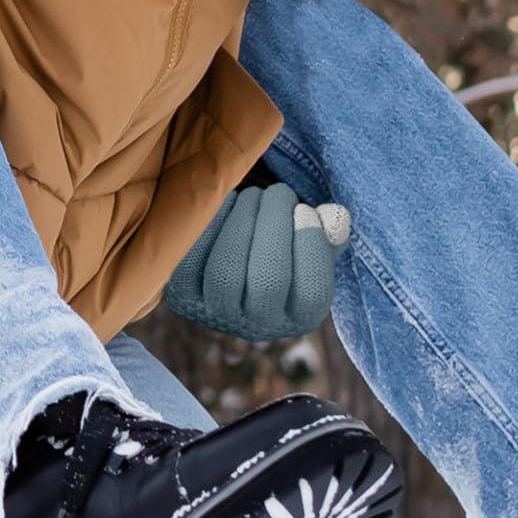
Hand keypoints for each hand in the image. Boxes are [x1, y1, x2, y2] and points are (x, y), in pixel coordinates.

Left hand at [164, 180, 351, 340]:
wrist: (230, 254)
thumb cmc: (280, 242)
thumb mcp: (311, 239)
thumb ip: (328, 231)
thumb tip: (335, 218)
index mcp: (298, 317)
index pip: (312, 294)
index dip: (310, 246)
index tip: (304, 210)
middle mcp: (258, 326)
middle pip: (267, 283)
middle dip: (274, 224)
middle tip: (278, 192)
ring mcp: (216, 313)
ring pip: (225, 274)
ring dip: (242, 221)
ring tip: (252, 195)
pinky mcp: (182, 294)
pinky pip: (192, 260)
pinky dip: (210, 224)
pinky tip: (224, 201)